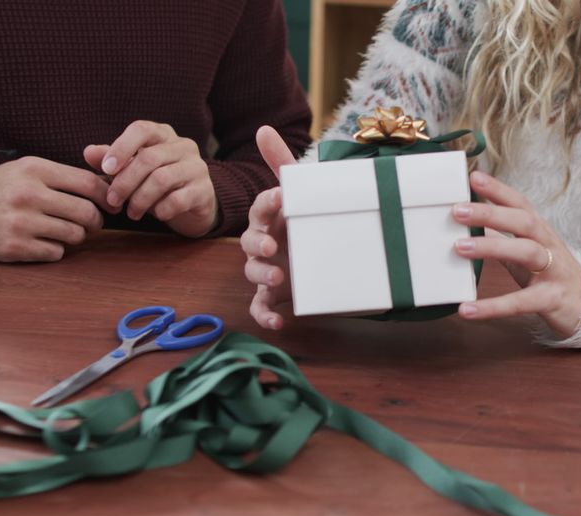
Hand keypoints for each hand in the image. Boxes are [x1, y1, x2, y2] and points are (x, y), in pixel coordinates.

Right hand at [0, 156, 113, 261]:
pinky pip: (56, 252)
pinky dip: (55, 249)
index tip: (111, 204)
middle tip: (91, 223)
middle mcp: (29, 194)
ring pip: (75, 235)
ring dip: (76, 236)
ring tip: (64, 231)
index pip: (88, 183)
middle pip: (86, 212)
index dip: (106, 196)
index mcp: (34, 170)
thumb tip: (103, 187)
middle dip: (95, 221)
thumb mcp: (24, 170)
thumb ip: (59, 176)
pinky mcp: (15, 247)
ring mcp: (21, 222)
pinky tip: (43, 242)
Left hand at [84, 120, 218, 237]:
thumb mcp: (132, 170)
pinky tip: (156, 216)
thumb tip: (88, 152)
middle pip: (149, 158)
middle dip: (125, 182)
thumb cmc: (157, 183)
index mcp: (163, 135)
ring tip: (132, 213)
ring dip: (140, 199)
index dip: (121, 147)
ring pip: (162, 179)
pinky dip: (161, 210)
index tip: (105, 169)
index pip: (141, 129)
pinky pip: (178, 199)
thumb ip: (112, 160)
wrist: (193, 205)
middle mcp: (183, 146)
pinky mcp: (204, 190)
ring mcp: (197, 167)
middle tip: (113, 201)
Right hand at [240, 126, 296, 329]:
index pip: (262, 207)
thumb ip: (282, 162)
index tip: (280, 197)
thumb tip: (262, 128)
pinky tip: (277, 322)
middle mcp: (265, 242)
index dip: (267, 203)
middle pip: (250, 242)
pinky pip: (261, 307)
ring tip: (277, 275)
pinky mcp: (275, 294)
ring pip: (253, 272)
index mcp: (271, 218)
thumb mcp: (300, 192)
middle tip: (272, 246)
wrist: (329, 256)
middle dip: (258, 244)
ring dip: (262, 274)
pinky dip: (265, 316)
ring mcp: (268, 269)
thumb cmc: (306, 220)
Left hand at [451, 172, 580, 338]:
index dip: (499, 189)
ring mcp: (554, 272)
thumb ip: (502, 239)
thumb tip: (472, 224)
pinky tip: (467, 309)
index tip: (474, 176)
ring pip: (526, 252)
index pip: (520, 204)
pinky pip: (520, 303)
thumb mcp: (526, 254)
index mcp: (540, 232)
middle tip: (457, 210)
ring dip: (491, 248)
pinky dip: (493, 306)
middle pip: (524, 222)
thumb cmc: (551, 277)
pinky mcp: (552, 300)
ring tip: (459, 248)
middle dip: (491, 213)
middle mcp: (549, 246)